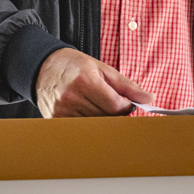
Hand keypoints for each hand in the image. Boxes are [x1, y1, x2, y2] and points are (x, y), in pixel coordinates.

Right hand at [35, 48, 151, 117]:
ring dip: (102, 118)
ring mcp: (61, 111)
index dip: (126, 107)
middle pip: (106, 117)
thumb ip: (127, 86)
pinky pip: (81, 128)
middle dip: (114, 112)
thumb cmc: (75, 65)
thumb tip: (149, 98)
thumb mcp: (103, 69)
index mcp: (85, 81)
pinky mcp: (55, 119)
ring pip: (95, 124)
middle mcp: (71, 97)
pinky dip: (89, 122)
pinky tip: (86, 110)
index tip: (126, 102)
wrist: (44, 66)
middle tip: (112, 102)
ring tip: (97, 103)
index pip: (116, 106)